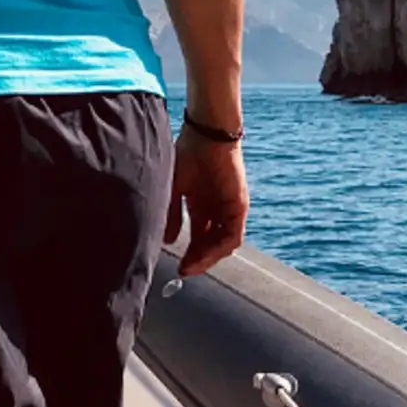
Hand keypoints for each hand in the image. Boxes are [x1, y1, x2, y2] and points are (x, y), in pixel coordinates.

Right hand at [164, 124, 248, 276]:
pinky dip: (219, 248)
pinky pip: (233, 235)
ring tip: (192, 265)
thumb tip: (168, 241)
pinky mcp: (238, 207)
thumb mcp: (173, 189)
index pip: (199, 239)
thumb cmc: (187, 155)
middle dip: (198, 260)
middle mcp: (216, 210)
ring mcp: (229, 209)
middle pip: (211, 244)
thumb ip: (172, 215)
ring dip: (208, 258)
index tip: (178, 268)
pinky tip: (204, 254)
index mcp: (202, 206)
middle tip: (184, 271)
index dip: (190, 255)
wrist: (205, 135)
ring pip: (223, 244)